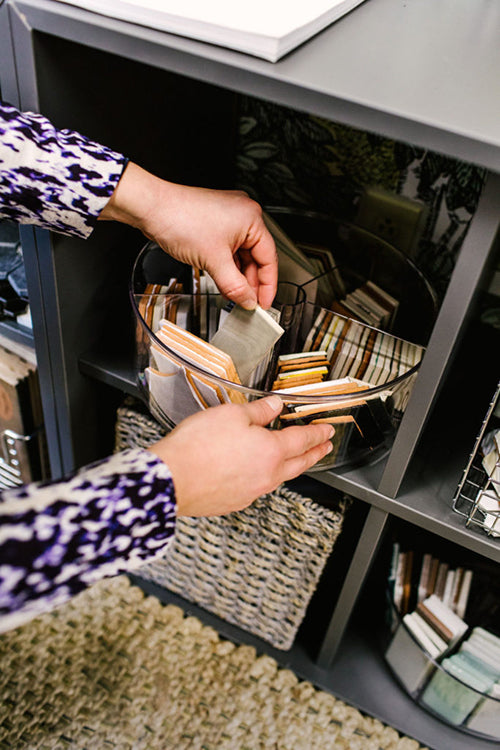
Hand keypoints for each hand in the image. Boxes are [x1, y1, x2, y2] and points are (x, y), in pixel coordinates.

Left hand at [100, 162, 277, 308]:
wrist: (151, 208)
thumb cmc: (180, 219)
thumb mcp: (214, 261)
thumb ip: (235, 286)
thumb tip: (248, 300)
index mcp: (252, 218)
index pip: (269, 258)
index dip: (268, 285)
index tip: (264, 303)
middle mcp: (243, 214)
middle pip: (255, 257)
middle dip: (250, 282)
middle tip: (248, 302)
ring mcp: (228, 218)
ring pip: (240, 255)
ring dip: (236, 275)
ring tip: (234, 294)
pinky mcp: (214, 223)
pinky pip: (227, 249)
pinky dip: (226, 266)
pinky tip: (223, 280)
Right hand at [147, 396, 333, 516]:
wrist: (171, 480)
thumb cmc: (197, 447)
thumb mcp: (231, 415)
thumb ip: (258, 410)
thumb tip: (275, 405)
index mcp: (271, 451)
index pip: (302, 440)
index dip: (317, 433)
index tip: (327, 430)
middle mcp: (266, 475)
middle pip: (299, 464)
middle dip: (315, 453)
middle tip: (325, 447)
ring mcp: (251, 492)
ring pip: (280, 478)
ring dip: (292, 467)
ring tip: (296, 460)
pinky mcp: (234, 502)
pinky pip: (258, 488)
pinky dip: (266, 478)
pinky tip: (258, 473)